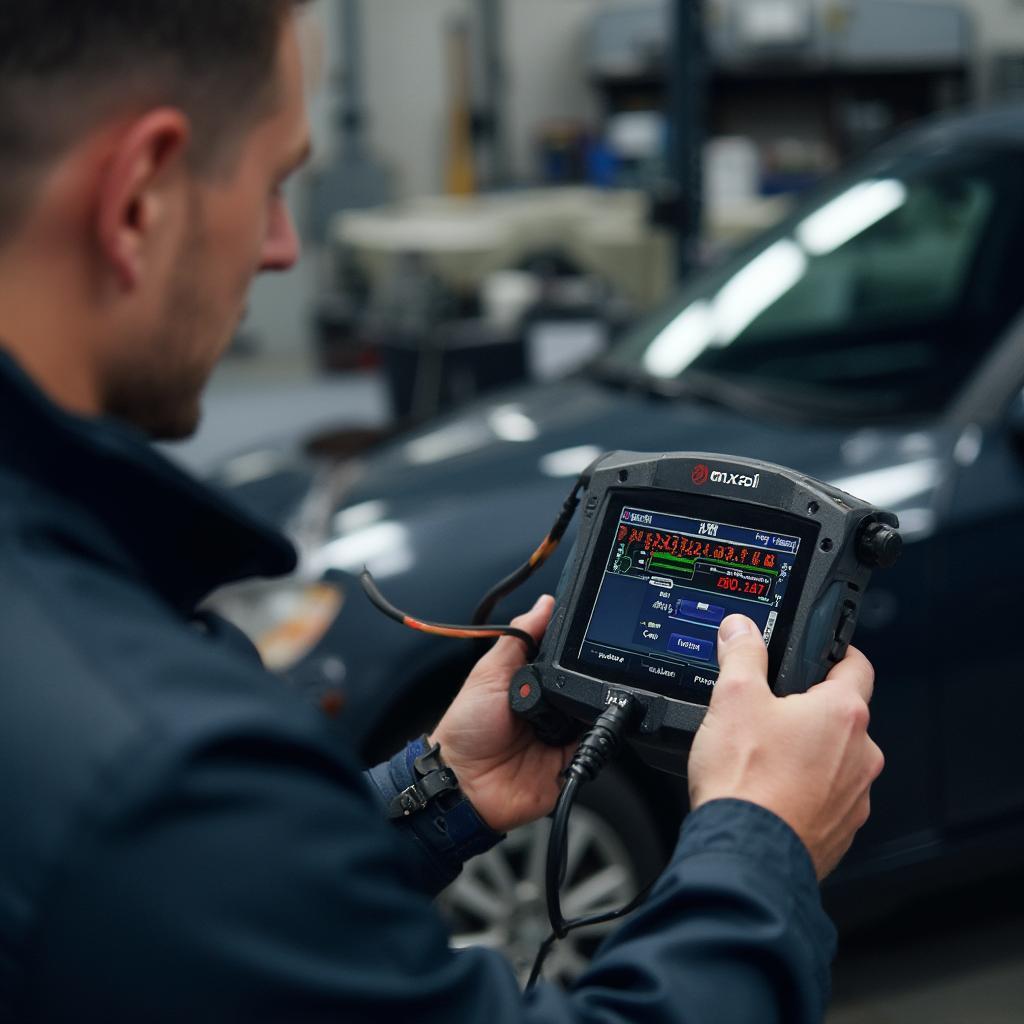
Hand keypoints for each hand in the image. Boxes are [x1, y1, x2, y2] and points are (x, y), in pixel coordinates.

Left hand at [430, 595, 572, 833]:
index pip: (564, 658)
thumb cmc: (466, 729)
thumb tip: (545, 604)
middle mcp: (550, 705)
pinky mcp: (571, 760)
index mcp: (531, 682)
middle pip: (584, 683)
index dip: (575, 647)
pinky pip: (595, 746)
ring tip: (570, 706)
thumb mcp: (489, 673)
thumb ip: (519, 638)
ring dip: (587, 707)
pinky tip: (580, 730)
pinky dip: (593, 737)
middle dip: (585, 677)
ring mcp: (561, 733)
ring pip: (594, 712)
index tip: (588, 631)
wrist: (463, 784)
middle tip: (575, 676)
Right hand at [688, 615, 883, 879]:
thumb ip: (742, 654)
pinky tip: (768, 794)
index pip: (857, 665)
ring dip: (808, 755)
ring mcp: (854, 797)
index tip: (820, 653)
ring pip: (835, 760)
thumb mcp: (733, 697)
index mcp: (843, 714)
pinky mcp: (840, 831)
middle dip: (809, 710)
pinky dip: (803, 793)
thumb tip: (742, 629)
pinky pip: (826, 799)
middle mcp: (861, 754)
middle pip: (841, 716)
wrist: (746, 854)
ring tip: (762, 759)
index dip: (836, 653)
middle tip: (768, 712)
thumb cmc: (746, 781)